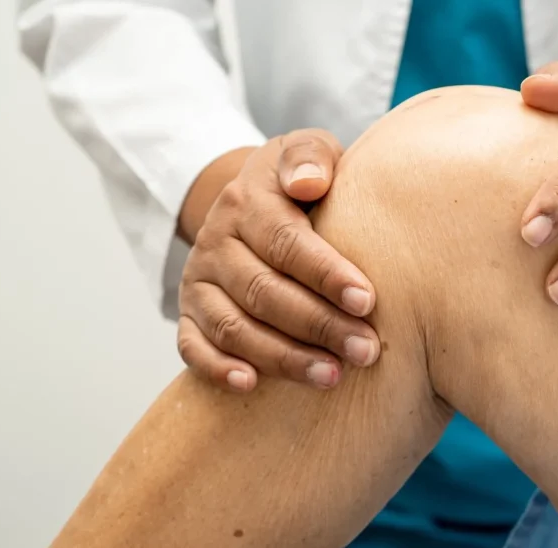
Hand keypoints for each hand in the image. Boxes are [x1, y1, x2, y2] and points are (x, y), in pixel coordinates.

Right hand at [176, 130, 379, 392]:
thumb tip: (310, 182)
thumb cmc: (300, 182)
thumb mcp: (308, 152)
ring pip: (233, 326)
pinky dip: (217, 368)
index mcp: (248, 202)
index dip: (325, 274)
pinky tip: (250, 386)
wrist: (251, 201)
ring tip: (332, 377)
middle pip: (264, 291)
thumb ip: (311, 157)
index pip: (285, 242)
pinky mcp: (189, 314)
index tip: (367, 301)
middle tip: (366, 350)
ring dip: (282, 357)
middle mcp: (217, 243)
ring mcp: (200, 281)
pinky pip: (193, 346)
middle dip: (318, 325)